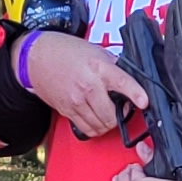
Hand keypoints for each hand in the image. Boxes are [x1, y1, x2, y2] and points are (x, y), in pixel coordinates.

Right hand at [22, 30, 148, 137]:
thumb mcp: (96, 51)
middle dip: (121, 114)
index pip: (122, 82)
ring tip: (109, 112)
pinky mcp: (67, 111)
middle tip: (122, 107)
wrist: (37, 57)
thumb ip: (113, 67)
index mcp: (98, 68)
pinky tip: (97, 118)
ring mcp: (76, 101)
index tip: (144, 102)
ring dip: (108, 123)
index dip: (136, 93)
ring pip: (101, 126)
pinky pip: (87, 129)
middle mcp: (88, 86)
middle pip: (111, 115)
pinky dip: (96, 128)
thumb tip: (132, 80)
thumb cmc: (66, 52)